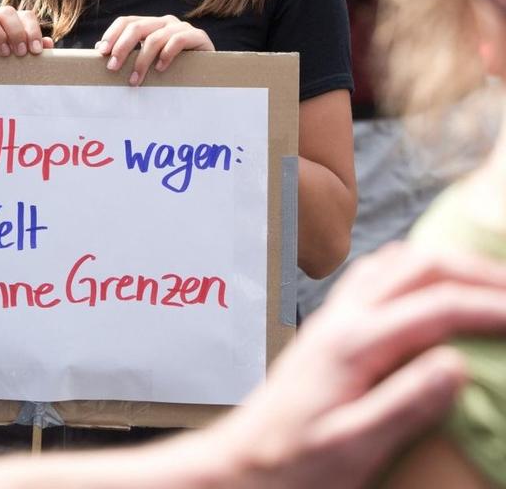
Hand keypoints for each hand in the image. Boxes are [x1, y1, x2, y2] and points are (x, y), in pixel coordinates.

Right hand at [0, 7, 53, 59]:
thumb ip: (31, 49)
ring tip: (4, 54)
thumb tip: (48, 43)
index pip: (26, 15)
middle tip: (20, 53)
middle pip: (7, 11)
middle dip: (17, 32)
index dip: (33, 31)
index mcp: (11, 22)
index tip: (36, 51)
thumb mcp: (16, 57)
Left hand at [95, 15, 213, 85]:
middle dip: (122, 48)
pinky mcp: (198, 37)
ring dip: (142, 61)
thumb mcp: (149, 63)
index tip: (102, 52)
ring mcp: (182, 28)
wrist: (210, 74)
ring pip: (155, 38)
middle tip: (113, 68)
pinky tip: (160, 69)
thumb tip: (99, 51)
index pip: (126, 22)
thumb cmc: (174, 71)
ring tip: (135, 81)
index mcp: (151, 25)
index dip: (112, 35)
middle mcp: (165, 23)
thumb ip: (129, 55)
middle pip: (137, 27)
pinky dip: (167, 55)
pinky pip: (179, 40)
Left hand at [189, 243, 505, 488]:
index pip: (438, 306)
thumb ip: (404, 404)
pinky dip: (412, 270)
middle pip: (420, 266)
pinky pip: (374, 276)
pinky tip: (429, 289)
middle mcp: (342, 317)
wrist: (243, 459)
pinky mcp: (329, 325)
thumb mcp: (353, 446)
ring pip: (395, 262)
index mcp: (354, 344)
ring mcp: (333, 316)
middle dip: (477, 271)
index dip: (493, 306)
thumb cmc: (295, 461)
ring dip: (446, 264)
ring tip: (487, 283)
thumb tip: (456, 363)